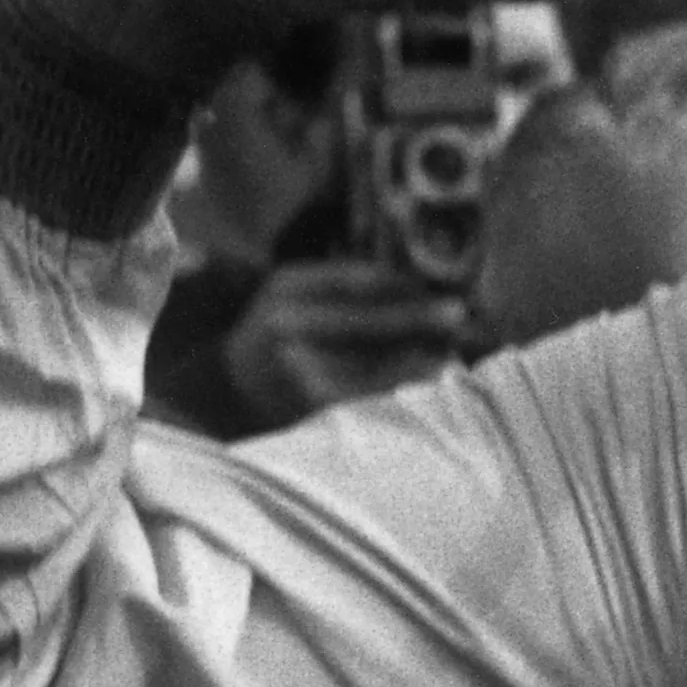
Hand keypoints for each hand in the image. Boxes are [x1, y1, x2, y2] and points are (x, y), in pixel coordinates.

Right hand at [215, 258, 477, 430]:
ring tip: (452, 353)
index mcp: (287, 287)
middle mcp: (287, 324)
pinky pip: (368, 395)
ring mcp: (295, 367)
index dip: (405, 285)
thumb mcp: (297, 298)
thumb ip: (345, 289)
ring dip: (420, 357)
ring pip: (374, 361)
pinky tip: (426, 382)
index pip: (358, 281)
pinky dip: (402, 387)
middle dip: (421, 318)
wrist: (225, 393)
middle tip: (461, 316)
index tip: (442, 287)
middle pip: (370, 320)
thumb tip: (421, 287)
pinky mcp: (307, 406)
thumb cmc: (277, 338)